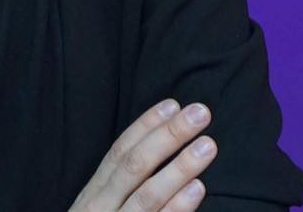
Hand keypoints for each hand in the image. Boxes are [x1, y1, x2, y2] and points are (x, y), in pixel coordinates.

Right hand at [68, 99, 217, 211]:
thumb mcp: (101, 211)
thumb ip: (121, 189)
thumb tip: (157, 155)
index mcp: (94, 194)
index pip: (119, 151)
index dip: (146, 125)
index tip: (172, 102)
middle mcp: (100, 208)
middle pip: (134, 165)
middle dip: (168, 136)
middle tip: (201, 113)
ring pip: (146, 195)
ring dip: (178, 167)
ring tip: (208, 145)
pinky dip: (177, 208)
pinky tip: (197, 190)